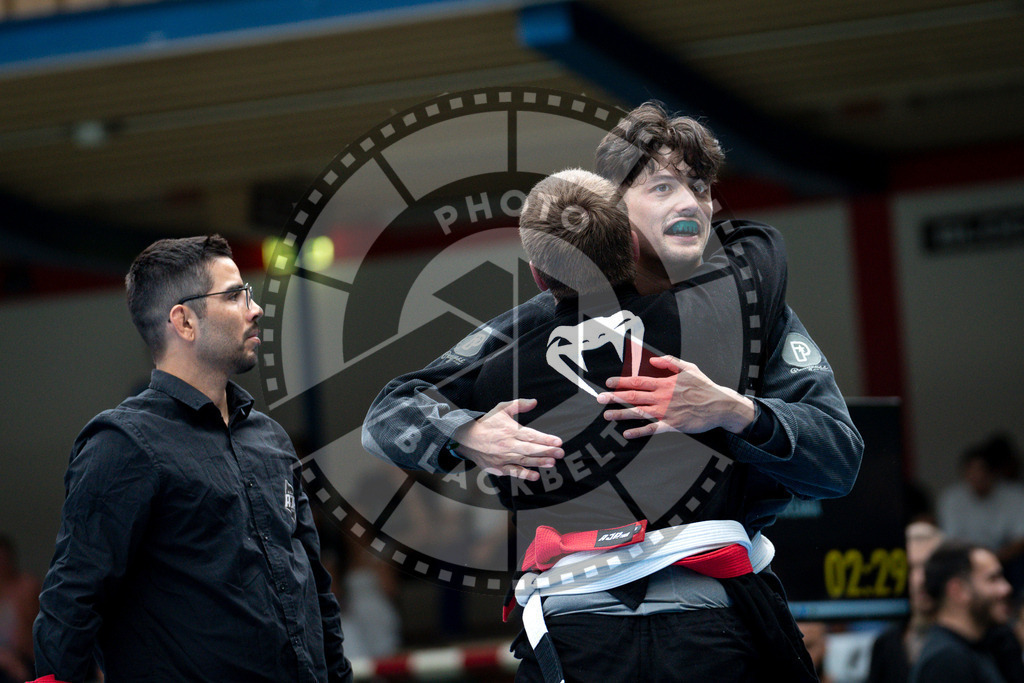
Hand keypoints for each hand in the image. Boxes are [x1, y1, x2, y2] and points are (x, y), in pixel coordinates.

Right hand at [453, 398, 563, 480]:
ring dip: (539, 462)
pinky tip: (535, 476)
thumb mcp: (501, 409)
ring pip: (524, 461)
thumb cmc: (487, 423)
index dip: (545, 439)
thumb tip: (534, 401)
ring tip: (552, 463)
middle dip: (547, 451)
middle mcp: (507, 445)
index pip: (531, 435)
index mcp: (510, 430)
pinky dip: (524, 474)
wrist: (467, 438)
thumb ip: (519, 405)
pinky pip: (513, 472)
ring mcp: (503, 457)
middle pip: (530, 449)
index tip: (558, 441)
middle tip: (561, 452)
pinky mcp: (499, 467)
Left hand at [596, 355, 755, 437]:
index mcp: (665, 383)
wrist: (720, 405)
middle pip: (633, 396)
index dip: (621, 381)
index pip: (638, 380)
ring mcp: (667, 412)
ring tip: (607, 415)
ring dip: (621, 414)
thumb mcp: (689, 368)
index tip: (608, 382)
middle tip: (599, 399)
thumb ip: (670, 362)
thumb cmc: (704, 387)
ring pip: (639, 412)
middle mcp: (663, 397)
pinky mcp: (673, 425)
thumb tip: (653, 359)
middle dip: (614, 397)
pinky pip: (653, 429)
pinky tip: (627, 433)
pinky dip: (639, 431)